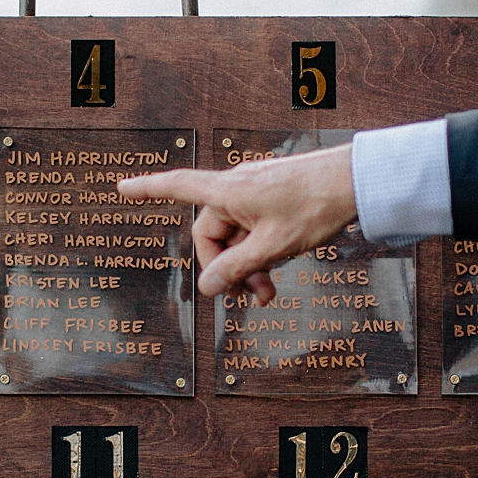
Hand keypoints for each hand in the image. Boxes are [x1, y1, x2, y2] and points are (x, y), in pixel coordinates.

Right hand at [118, 144, 357, 301]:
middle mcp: (236, 188)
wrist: (356, 181)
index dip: (147, 189)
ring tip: (268, 292)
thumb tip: (206, 288)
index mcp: (227, 191)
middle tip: (250, 296)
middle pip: (212, 233)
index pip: (176, 186)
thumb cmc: (315, 204)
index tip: (122, 186)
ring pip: (236, 236)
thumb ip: (236, 269)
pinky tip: (277, 271)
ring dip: (246, 266)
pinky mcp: (273, 199)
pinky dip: (259, 252)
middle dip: (225, 267)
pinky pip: (253, 229)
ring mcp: (255, 193)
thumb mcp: (272, 247)